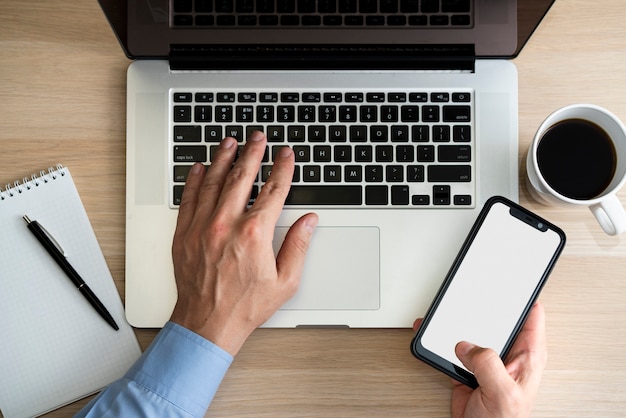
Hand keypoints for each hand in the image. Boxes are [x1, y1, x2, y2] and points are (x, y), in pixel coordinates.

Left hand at [170, 131, 317, 355]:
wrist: (207, 324)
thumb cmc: (245, 305)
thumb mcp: (285, 280)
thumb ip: (298, 245)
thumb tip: (309, 221)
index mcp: (254, 234)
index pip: (274, 190)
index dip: (282, 168)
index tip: (286, 155)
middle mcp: (226, 225)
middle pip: (243, 177)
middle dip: (253, 152)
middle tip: (258, 137)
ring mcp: (202, 227)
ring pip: (214, 182)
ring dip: (224, 158)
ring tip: (230, 141)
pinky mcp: (184, 234)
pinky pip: (189, 198)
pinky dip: (195, 180)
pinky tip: (201, 167)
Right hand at [413, 302, 546, 417]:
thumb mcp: (502, 392)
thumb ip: (488, 364)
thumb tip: (467, 345)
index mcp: (526, 356)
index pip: (531, 315)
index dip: (523, 295)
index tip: (512, 281)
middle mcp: (508, 355)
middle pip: (497, 319)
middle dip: (483, 305)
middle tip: (471, 290)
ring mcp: (487, 362)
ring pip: (473, 332)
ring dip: (458, 323)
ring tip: (446, 310)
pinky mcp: (467, 369)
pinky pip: (453, 349)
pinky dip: (442, 341)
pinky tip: (433, 333)